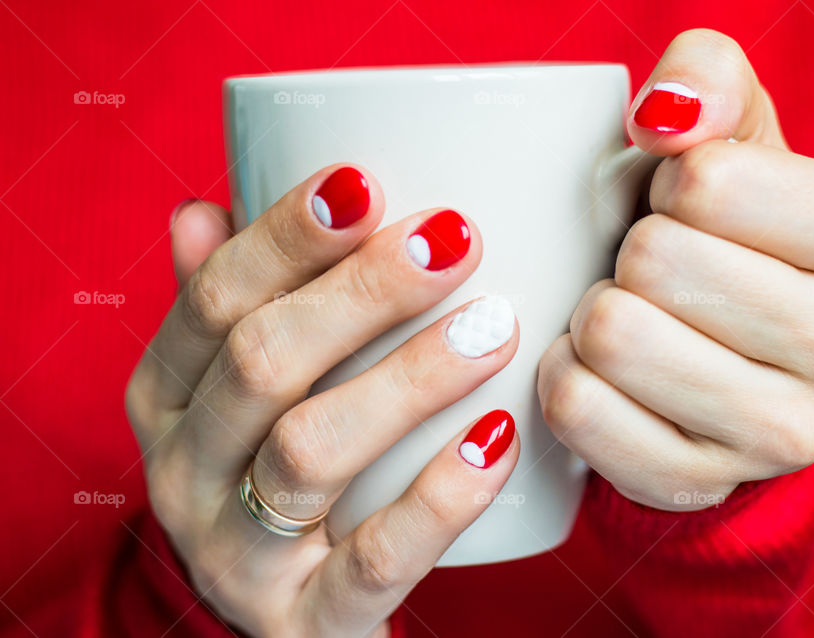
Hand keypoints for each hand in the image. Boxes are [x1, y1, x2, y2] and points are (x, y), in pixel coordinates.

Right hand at [126, 165, 519, 635]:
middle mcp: (182, 475)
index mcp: (164, 399)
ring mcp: (237, 556)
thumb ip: (230, 307)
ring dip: (408, 378)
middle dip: (360, 292)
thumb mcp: (238, 390)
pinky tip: (497, 437)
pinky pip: (375, 559)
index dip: (285, 236)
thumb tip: (205, 207)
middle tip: (453, 239)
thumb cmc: (278, 465)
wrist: (290, 613)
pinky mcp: (305, 620)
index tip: (366, 179)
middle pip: (261, 363)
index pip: (211, 302)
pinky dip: (440, 496)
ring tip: (493, 327)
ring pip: (311, 452)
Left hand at [537, 29, 813, 510]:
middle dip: (633, 252)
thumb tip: (663, 117)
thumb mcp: (735, 134)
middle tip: (659, 271)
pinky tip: (605, 370)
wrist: (729, 354)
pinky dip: (566, 373)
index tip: (692, 212)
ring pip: (613, 336)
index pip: (706, 183)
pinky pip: (579, 407)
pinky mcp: (704, 482)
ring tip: (636, 316)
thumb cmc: (728, 232)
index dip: (669, 185)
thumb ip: (708, 79)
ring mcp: (786, 435)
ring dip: (598, 312)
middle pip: (654, 261)